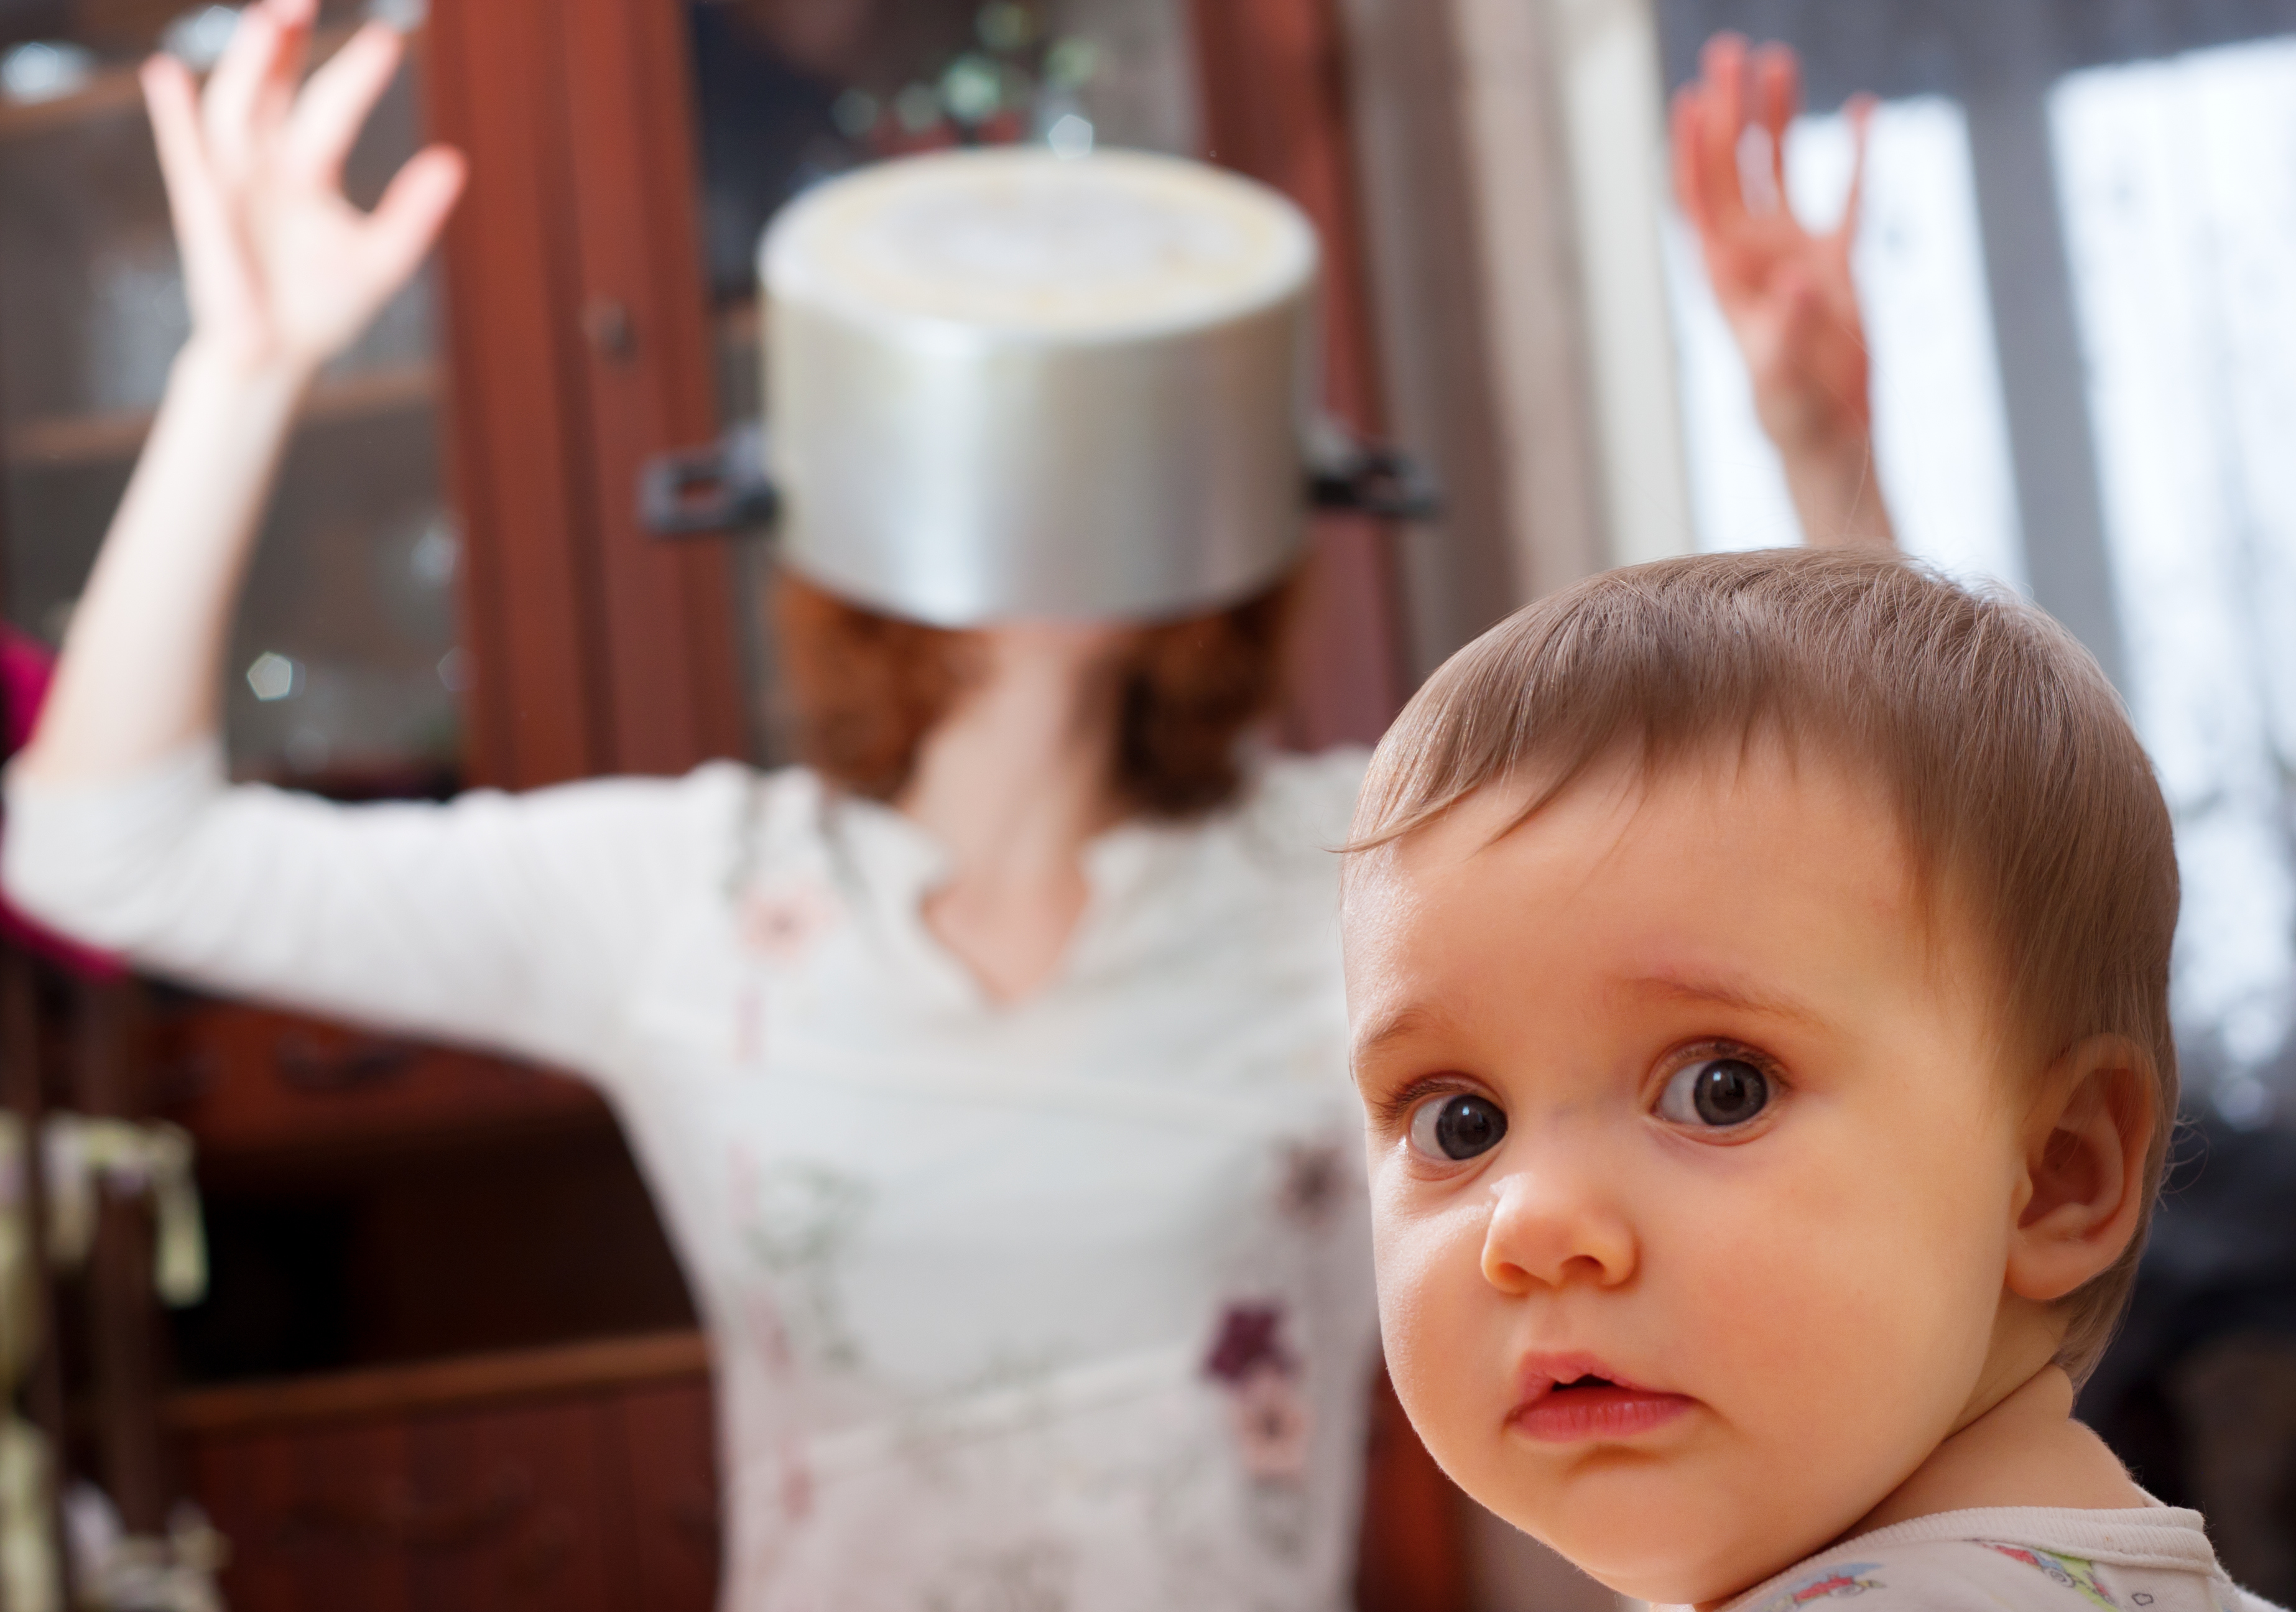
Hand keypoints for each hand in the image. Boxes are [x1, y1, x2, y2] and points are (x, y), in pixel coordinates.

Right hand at [141, 0, 465, 381]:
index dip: (357, 70)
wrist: (276, 355)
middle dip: (285, 38)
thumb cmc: (323, 303)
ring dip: (248, 60)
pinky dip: (173, 114)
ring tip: (270, 17)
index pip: (332, 103)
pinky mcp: (201, 207)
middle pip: (271, 81)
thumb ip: (414, 212)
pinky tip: (165, 73)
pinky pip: (183, 153)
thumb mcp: (381, 258)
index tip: (389, 37)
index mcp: (307, 165)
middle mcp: (264, 159)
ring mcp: (229, 178)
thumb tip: (454, 160)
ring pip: (233, 101)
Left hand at [1671, 34, 1873, 465]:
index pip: (1701, 202)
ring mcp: (1794, 252)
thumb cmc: (1789, 414)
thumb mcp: (1782, 379)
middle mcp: (1752, 254)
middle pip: (1736, 168)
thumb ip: (1789, 329)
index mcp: (1724, 277)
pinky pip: (1849, 195)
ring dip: (1778, 117)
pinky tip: (1862, 107)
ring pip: (1782, 168)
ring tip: (1778, 60)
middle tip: (1729, 53)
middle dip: (1730, 112)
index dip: (1692, 152)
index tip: (1691, 101)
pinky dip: (1856, 153)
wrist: (1829, 434)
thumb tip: (1798, 281)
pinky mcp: (1839, 262)